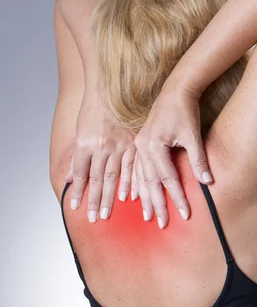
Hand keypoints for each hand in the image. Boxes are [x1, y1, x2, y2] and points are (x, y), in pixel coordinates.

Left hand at [66, 92, 135, 221]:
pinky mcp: (134, 142)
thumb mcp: (80, 131)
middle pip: (98, 179)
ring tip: (109, 212)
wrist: (110, 87)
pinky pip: (132, 166)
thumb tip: (72, 178)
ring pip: (115, 176)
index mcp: (86, 144)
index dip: (79, 192)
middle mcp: (102, 146)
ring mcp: (119, 145)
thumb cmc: (93, 109)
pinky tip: (129, 196)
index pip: (82, 174)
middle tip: (96, 218)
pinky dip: (130, 182)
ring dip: (112, 196)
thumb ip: (77, 157)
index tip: (77, 208)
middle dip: (96, 200)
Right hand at [133, 80, 213, 228]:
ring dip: (146, 197)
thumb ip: (198, 160)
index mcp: (154, 146)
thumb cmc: (186, 111)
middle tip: (163, 224)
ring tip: (148, 216)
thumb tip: (207, 182)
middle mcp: (142, 147)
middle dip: (157, 204)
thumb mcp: (193, 136)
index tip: (185, 214)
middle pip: (150, 182)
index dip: (177, 197)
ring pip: (141, 177)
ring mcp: (139, 145)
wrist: (176, 89)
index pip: (168, 179)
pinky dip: (138, 183)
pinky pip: (137, 168)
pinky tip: (136, 195)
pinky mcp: (141, 142)